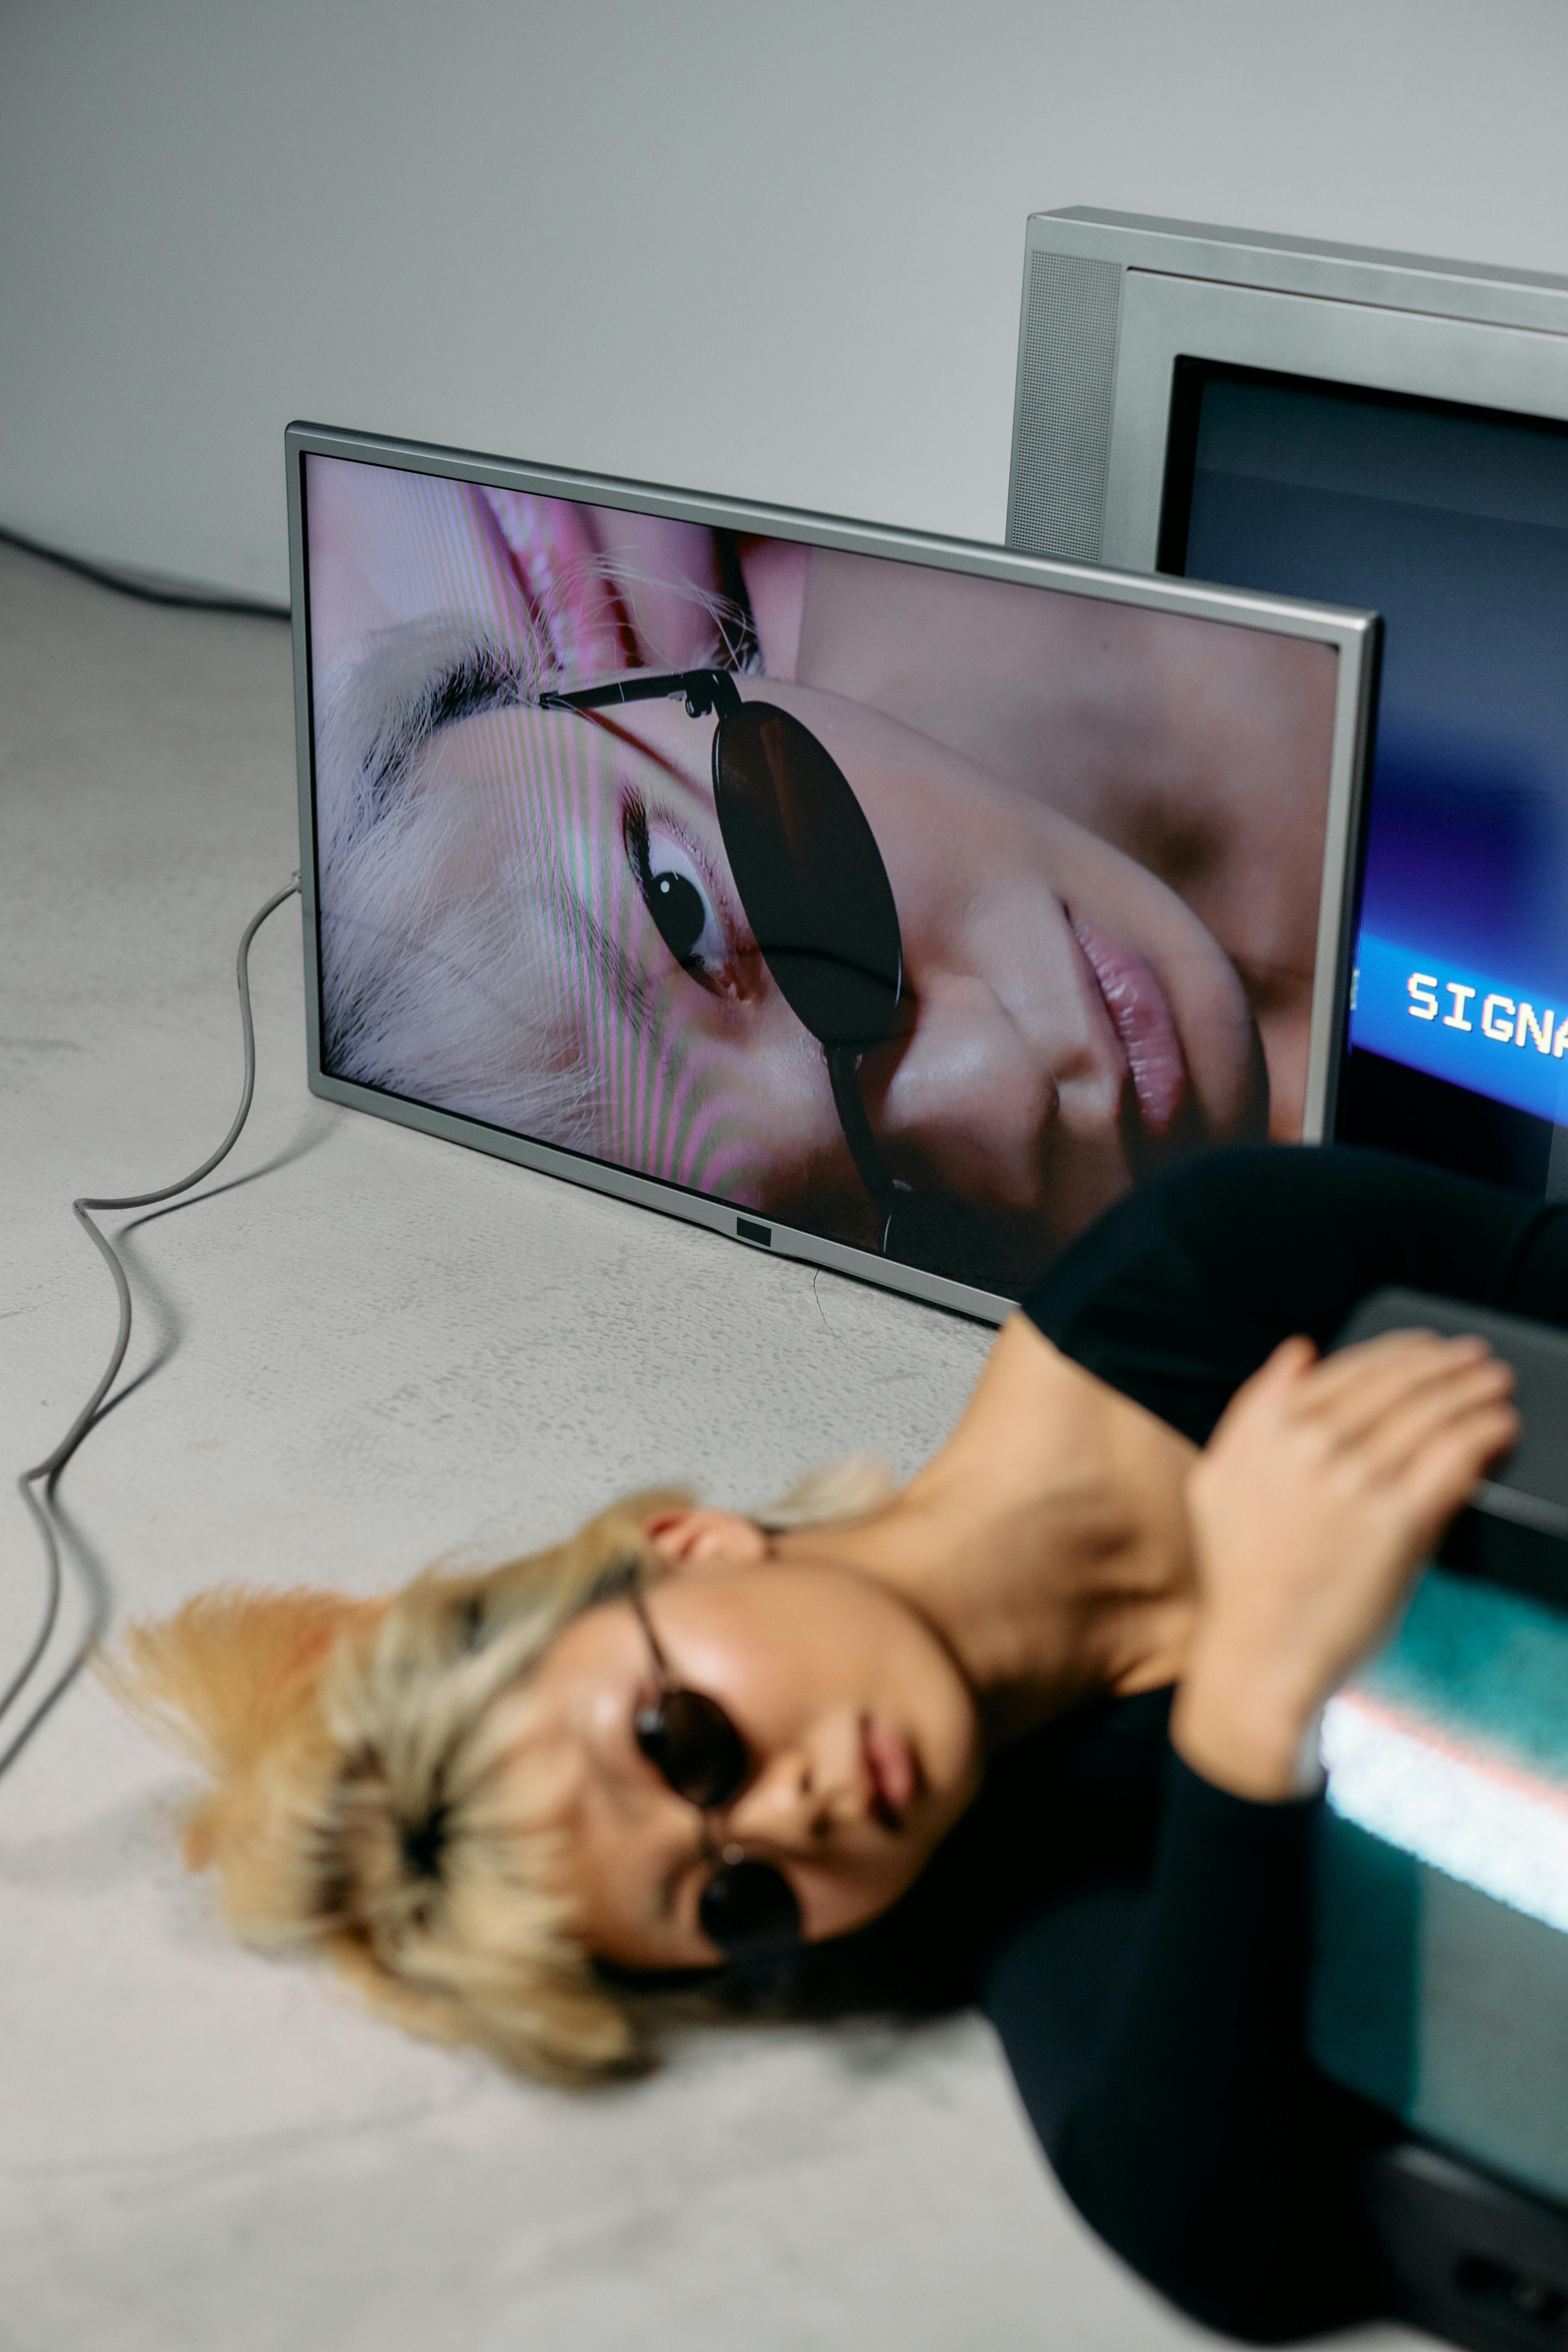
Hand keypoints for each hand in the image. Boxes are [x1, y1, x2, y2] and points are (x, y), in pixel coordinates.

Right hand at [1171, 1329, 1517, 1798]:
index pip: (1353, 1368)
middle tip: (1479, 1357)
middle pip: (1399, 1384)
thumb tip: (1298, 1350)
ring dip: (1474, 1390)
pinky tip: (1501, 1426)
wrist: (1258, 1655)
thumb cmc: (1236, 1575)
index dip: (1402, 1349)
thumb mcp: (1218, 1477)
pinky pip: (1453, 1459)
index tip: (1431, 1347)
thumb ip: (1255, 1408)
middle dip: (1448, 1363)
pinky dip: (1484, 1434)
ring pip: (1433, 1414)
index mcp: (1272, 1431)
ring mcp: (1357, 1483)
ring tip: (1498, 1383)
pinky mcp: (1398, 1524)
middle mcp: (1314, 1446)